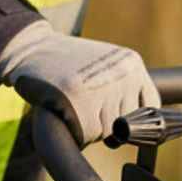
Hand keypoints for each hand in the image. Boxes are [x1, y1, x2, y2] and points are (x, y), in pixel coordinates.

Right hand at [0, 24, 159, 146]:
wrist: (31, 46)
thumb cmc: (69, 63)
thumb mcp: (108, 65)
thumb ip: (128, 88)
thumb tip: (142, 131)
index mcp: (132, 65)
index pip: (150, 108)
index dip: (131, 120)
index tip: (119, 122)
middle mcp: (122, 75)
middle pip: (127, 123)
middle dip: (108, 123)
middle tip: (87, 105)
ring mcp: (100, 88)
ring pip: (108, 131)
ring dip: (91, 129)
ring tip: (75, 106)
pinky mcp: (77, 100)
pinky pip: (88, 134)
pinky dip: (78, 133)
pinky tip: (67, 113)